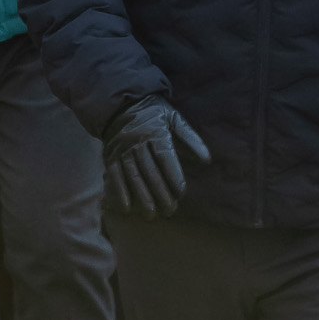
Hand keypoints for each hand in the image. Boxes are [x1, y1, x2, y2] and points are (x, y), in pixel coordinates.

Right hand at [101, 96, 212, 218]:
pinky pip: (114, 177)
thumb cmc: (155, 114)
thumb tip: (207, 160)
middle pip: (150, 171)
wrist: (122, 105)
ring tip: (151, 214)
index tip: (181, 193)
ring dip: (142, 198)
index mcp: (156, 133)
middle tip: (169, 211)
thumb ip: (191, 138)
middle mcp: (138, 143)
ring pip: (133, 177)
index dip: (174, 176)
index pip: (165, 157)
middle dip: (160, 193)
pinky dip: (119, 193)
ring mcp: (123, 151)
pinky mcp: (111, 158)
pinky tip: (126, 208)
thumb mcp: (175, 119)